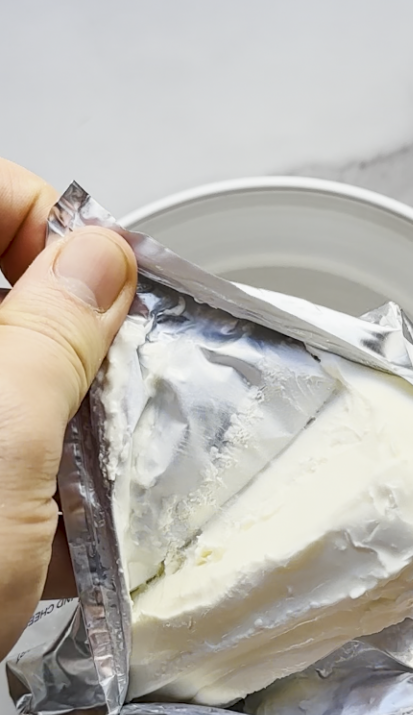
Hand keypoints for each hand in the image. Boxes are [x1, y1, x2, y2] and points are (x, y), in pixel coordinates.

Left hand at [0, 159, 136, 659]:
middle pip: (0, 278)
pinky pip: (8, 413)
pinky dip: (25, 437)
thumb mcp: (1, 453)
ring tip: (56, 463)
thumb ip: (53, 336)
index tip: (94, 286)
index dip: (44, 222)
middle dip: (55, 325)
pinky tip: (31, 492)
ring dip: (44, 394)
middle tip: (82, 386)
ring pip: (10, 351)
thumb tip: (100, 258)